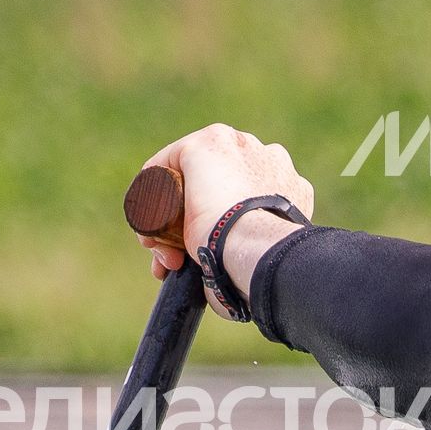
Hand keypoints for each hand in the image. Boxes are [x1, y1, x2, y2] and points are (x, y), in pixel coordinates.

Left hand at [132, 122, 314, 284]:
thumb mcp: (271, 251)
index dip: (213, 227)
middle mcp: (260, 153)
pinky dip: (148, 195)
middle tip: (178, 261)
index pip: (236, 196)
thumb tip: (244, 284)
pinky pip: (162, 168)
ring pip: (184, 183)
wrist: (260, 247)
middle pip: (208, 188)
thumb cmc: (267, 261)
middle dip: (189, 225)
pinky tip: (148, 228)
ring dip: (168, 219)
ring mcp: (232, 145)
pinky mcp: (202, 145)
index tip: (199, 258)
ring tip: (165, 257)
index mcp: (282, 179)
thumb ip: (262, 250)